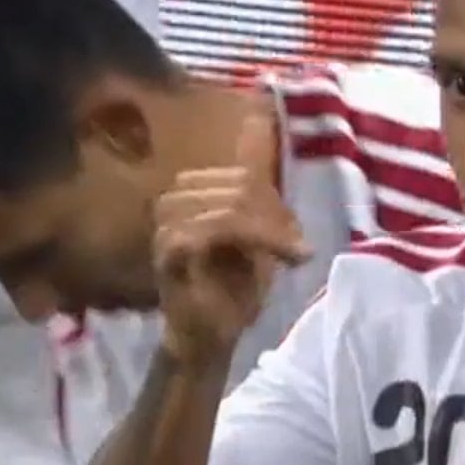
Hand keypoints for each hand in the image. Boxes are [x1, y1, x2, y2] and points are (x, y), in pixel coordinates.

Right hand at [152, 113, 309, 364]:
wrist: (207, 340)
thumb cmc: (231, 290)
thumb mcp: (258, 235)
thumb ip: (259, 192)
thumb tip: (259, 123)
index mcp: (192, 192)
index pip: (243, 173)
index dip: (276, 202)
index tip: (295, 240)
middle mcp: (175, 201)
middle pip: (240, 186)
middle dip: (277, 218)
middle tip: (297, 251)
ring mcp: (167, 224)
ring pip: (232, 205)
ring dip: (270, 231)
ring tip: (289, 256)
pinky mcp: (168, 250)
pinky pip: (217, 228)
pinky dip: (257, 241)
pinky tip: (277, 262)